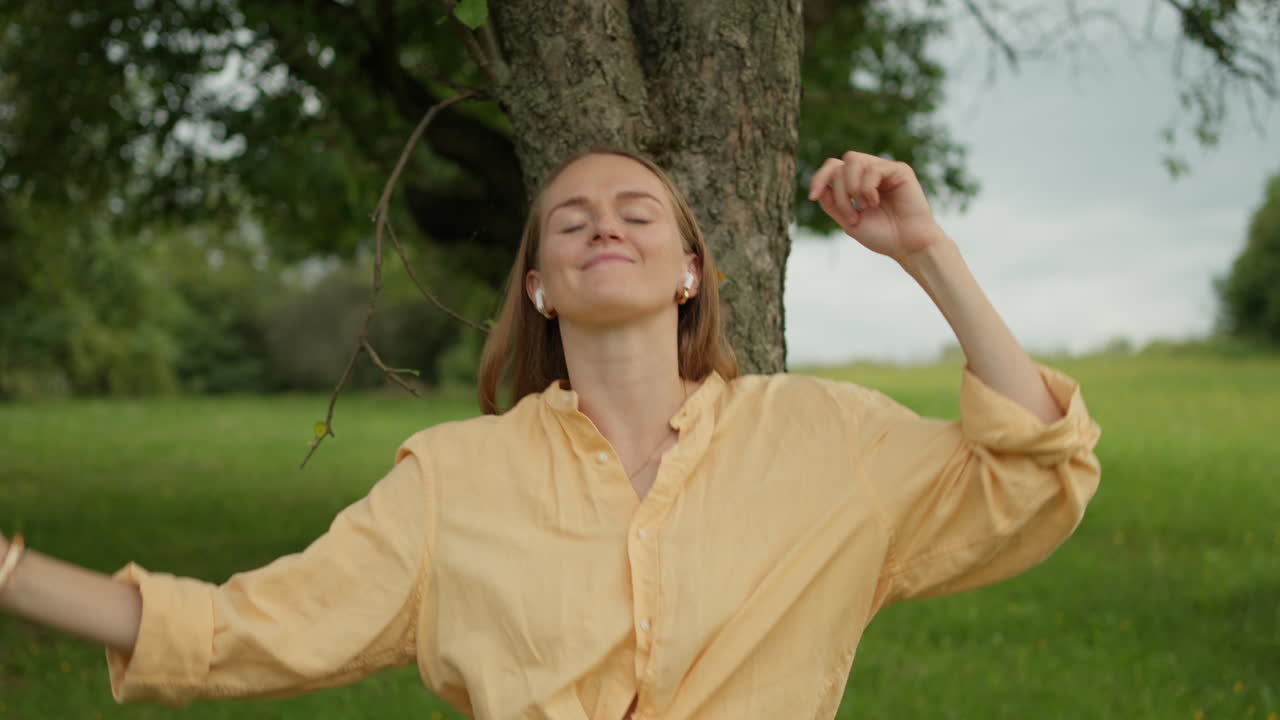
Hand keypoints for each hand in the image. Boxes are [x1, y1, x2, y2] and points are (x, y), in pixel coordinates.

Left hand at [807, 151, 945, 261]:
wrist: (908, 245)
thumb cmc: (882, 235)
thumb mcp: (849, 221)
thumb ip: (832, 204)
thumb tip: (818, 187)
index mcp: (856, 183)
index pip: (833, 167)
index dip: (819, 178)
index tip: (812, 196)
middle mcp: (869, 173)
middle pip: (840, 165)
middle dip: (839, 193)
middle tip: (852, 216)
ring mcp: (884, 169)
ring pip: (853, 160)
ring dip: (852, 188)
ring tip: (866, 207)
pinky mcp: (899, 170)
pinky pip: (873, 168)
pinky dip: (867, 188)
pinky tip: (876, 202)